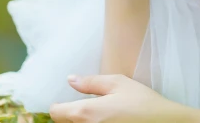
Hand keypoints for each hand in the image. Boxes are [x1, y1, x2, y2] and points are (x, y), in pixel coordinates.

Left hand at [49, 74, 193, 122]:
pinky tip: (106, 121)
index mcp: (87, 113)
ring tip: (97, 115)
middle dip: (69, 116)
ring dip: (80, 122)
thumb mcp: (119, 83)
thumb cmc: (143, 102)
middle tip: (85, 108)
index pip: (56, 113)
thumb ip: (91, 82)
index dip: (58, 106)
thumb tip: (71, 80)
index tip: (65, 103)